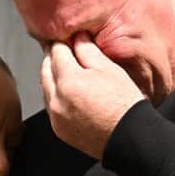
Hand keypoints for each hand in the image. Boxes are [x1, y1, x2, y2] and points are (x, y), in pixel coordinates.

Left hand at [42, 35, 145, 157]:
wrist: (129, 138)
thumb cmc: (124, 104)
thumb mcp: (109, 70)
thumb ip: (88, 51)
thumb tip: (77, 38)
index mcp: (69, 81)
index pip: (57, 52)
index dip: (61, 42)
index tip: (65, 37)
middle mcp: (57, 100)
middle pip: (46, 70)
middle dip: (52, 57)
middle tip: (60, 48)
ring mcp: (56, 116)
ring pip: (45, 88)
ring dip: (51, 76)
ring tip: (64, 68)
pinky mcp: (59, 129)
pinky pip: (50, 106)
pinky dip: (54, 95)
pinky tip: (67, 91)